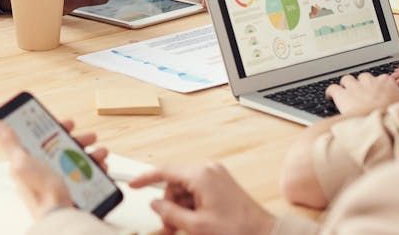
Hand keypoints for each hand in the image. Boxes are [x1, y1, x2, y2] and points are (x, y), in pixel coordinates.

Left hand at [0, 118, 108, 219]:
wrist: (60, 216)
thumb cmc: (40, 193)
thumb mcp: (21, 162)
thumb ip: (9, 142)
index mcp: (27, 161)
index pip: (39, 137)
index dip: (53, 127)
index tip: (66, 123)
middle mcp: (42, 170)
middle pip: (61, 147)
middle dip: (77, 140)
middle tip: (88, 136)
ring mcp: (57, 179)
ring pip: (75, 160)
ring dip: (89, 153)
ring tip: (99, 152)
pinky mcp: (70, 189)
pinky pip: (84, 175)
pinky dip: (95, 169)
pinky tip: (101, 166)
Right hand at [135, 163, 274, 234]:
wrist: (265, 234)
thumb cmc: (237, 229)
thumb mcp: (196, 225)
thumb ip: (170, 213)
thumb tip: (155, 204)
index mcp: (201, 175)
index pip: (164, 171)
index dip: (145, 178)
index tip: (133, 184)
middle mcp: (208, 170)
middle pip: (174, 183)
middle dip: (168, 205)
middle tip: (168, 226)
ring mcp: (216, 176)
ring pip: (185, 189)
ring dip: (179, 208)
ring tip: (181, 228)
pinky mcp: (221, 184)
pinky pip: (197, 191)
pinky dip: (191, 206)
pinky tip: (193, 222)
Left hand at [325, 72, 398, 116]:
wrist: (379, 124)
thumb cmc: (393, 116)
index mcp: (386, 82)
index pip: (381, 79)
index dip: (378, 86)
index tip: (377, 92)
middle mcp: (369, 81)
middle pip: (363, 77)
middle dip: (361, 84)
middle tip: (361, 94)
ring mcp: (354, 86)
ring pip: (347, 79)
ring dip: (346, 86)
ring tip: (346, 93)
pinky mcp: (342, 94)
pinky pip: (333, 88)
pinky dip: (331, 92)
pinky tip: (330, 96)